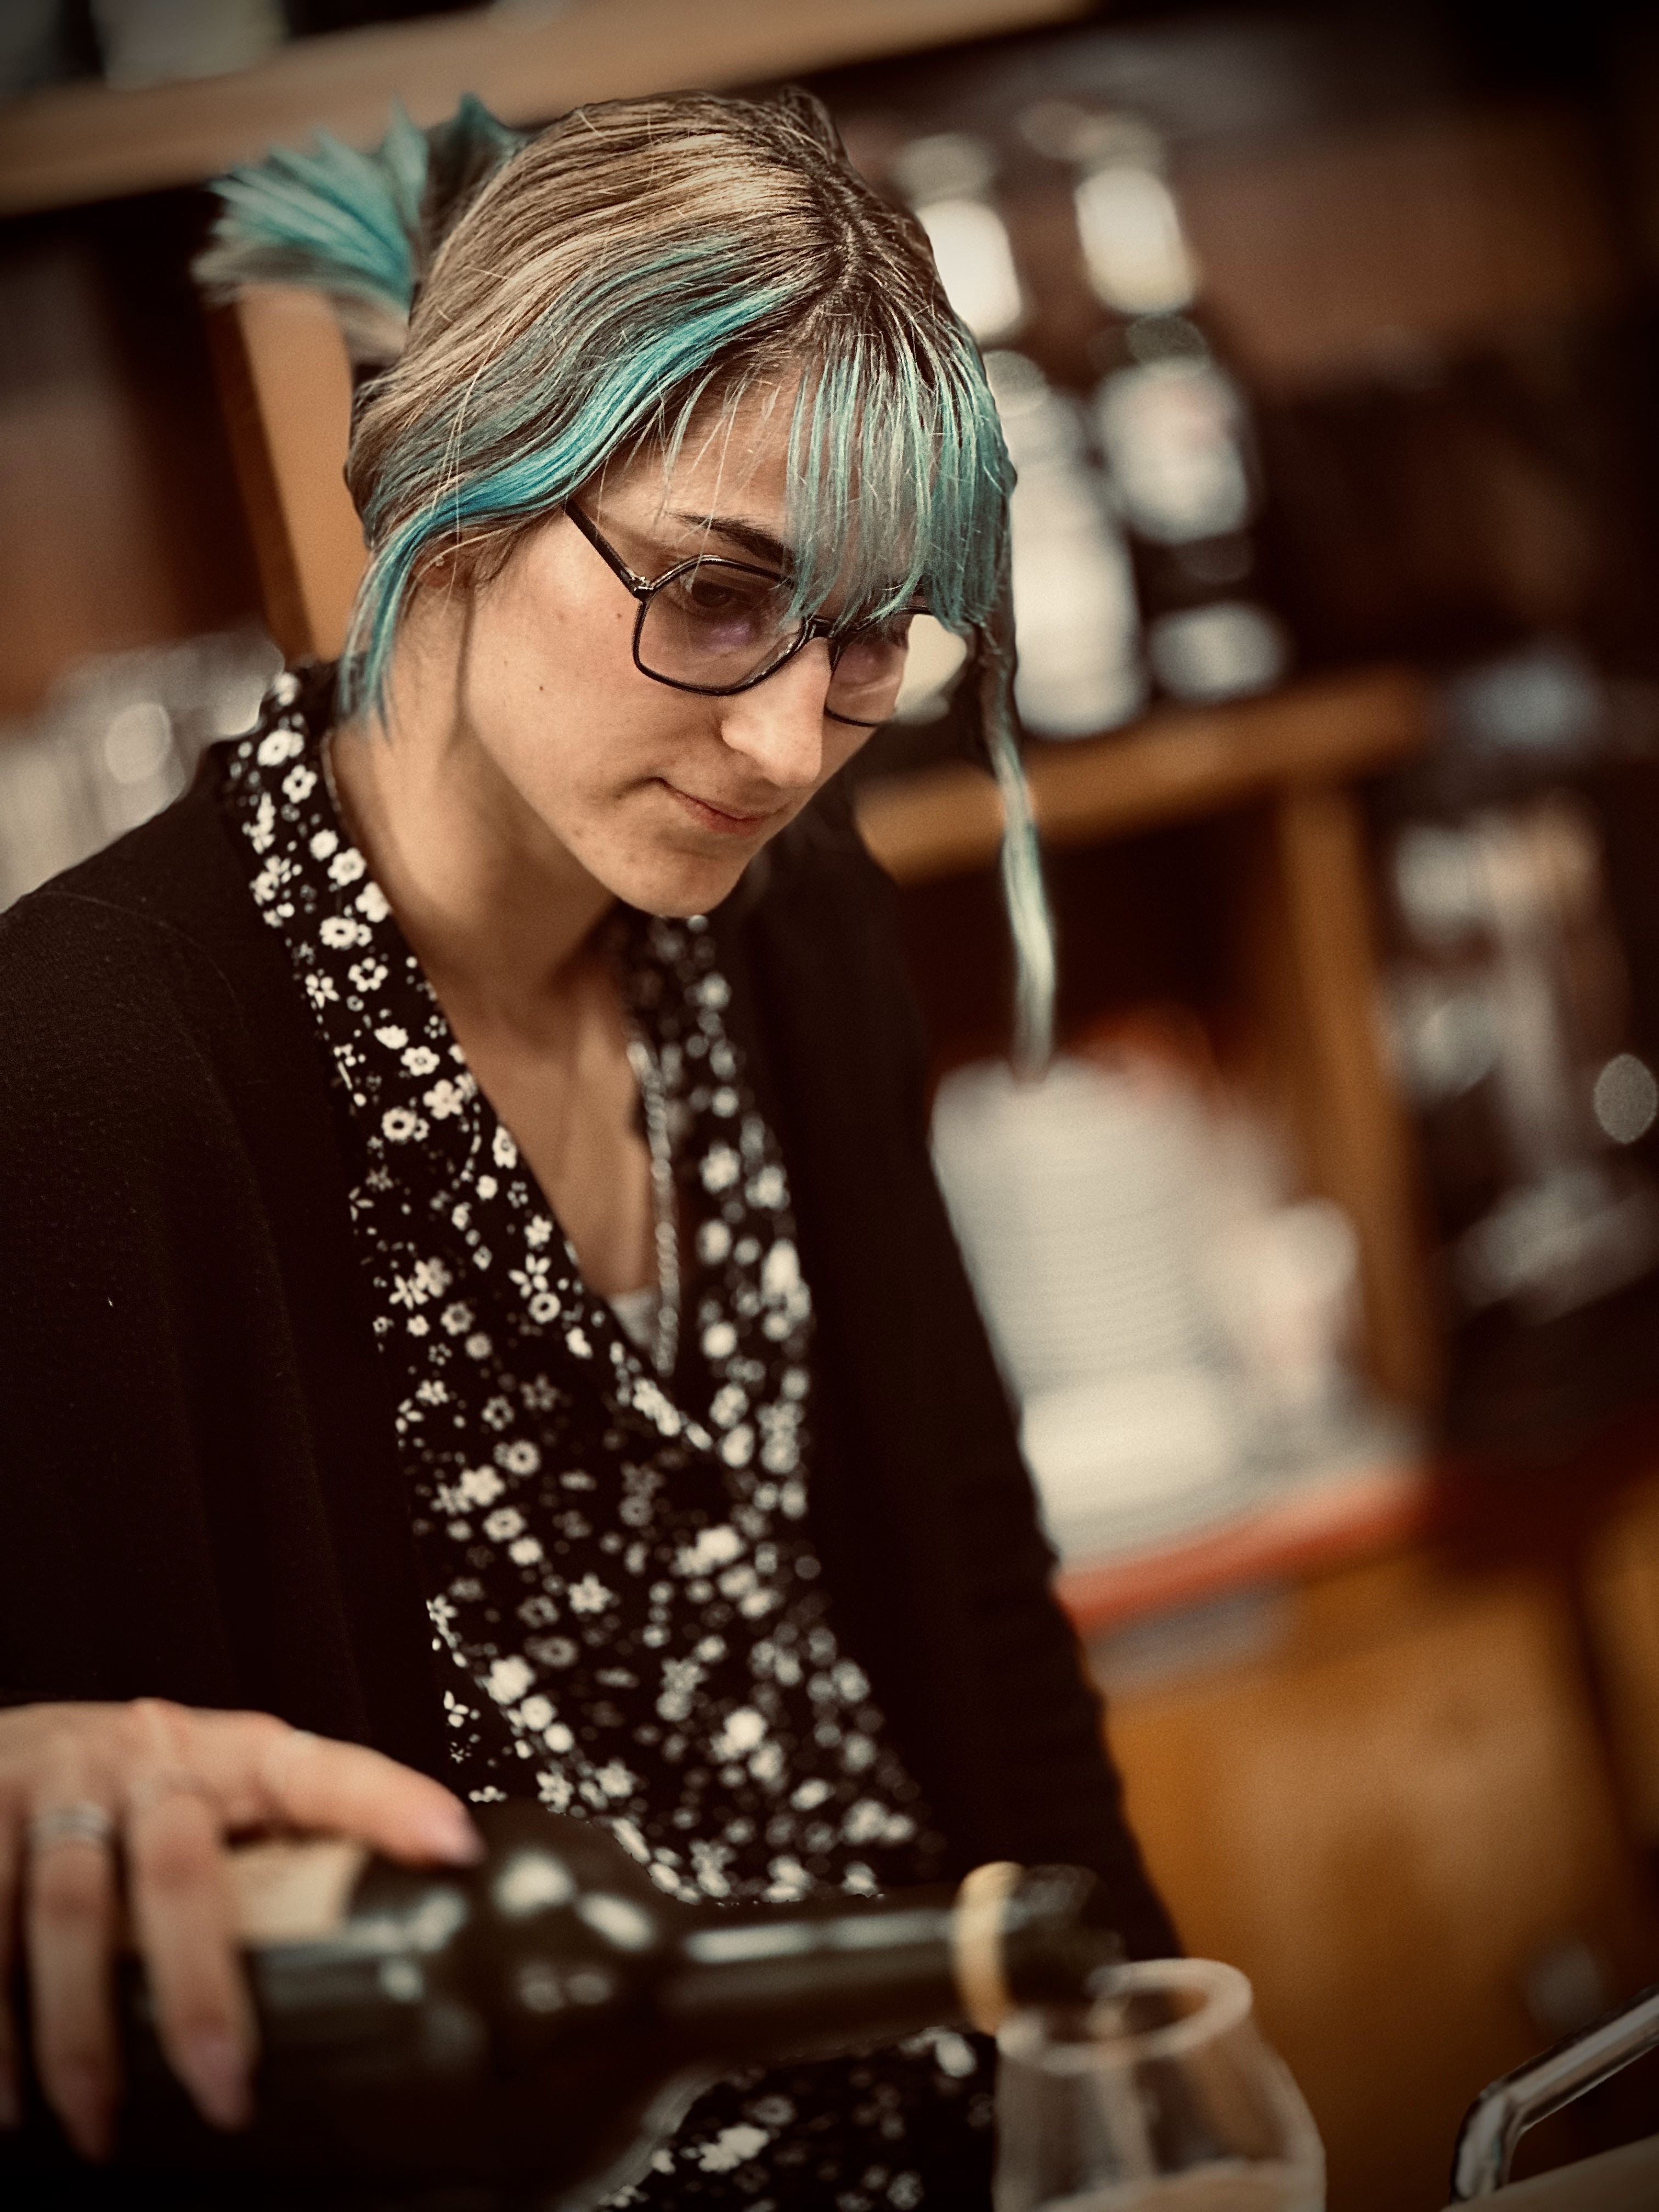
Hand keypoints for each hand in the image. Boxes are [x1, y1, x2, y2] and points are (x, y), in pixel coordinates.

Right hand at [0, 1699, 479, 2159]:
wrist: (12, 1733)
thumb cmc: (133, 1787)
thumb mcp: (212, 1799)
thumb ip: (271, 1858)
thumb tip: (372, 1951)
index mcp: (234, 1756)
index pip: (323, 1772)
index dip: (387, 1801)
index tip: (450, 1845)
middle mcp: (153, 1756)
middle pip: (180, 1872)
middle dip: (200, 1991)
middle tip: (225, 2092)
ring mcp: (66, 1777)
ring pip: (73, 1907)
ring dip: (79, 2028)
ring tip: (95, 2121)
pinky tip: (10, 2088)